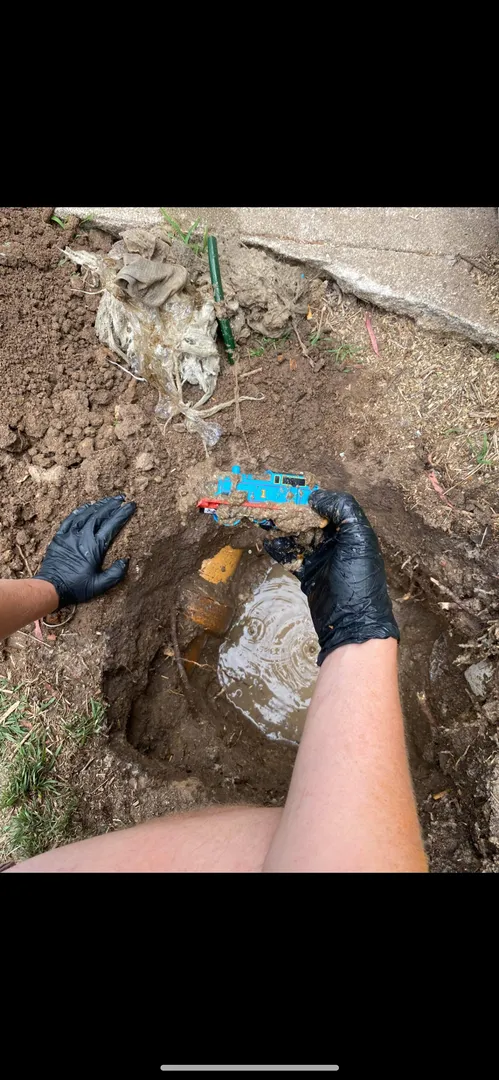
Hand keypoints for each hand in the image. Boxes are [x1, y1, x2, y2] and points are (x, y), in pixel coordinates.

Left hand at [34, 495, 135, 608]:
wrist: (51, 587)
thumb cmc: (76, 587)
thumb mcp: (100, 585)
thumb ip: (115, 573)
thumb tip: (125, 560)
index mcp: (95, 546)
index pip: (112, 525)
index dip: (123, 514)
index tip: (131, 506)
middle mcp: (83, 536)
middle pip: (100, 515)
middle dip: (112, 505)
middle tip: (122, 498)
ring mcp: (70, 534)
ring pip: (86, 514)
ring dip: (98, 506)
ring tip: (108, 500)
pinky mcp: (60, 536)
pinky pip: (70, 519)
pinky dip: (80, 511)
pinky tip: (87, 506)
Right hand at [265, 490, 398, 664]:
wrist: (351, 625)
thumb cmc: (358, 581)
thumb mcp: (358, 539)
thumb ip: (343, 510)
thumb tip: (317, 497)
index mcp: (351, 531)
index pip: (327, 506)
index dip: (309, 499)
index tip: (288, 493)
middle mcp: (336, 542)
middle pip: (310, 521)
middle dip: (291, 514)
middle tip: (271, 507)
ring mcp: (322, 559)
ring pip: (299, 537)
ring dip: (283, 530)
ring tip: (266, 522)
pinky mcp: (309, 575)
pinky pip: (292, 557)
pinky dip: (280, 549)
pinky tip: (268, 542)